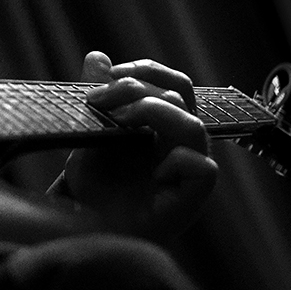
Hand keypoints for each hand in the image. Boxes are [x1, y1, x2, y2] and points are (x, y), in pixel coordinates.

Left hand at [62, 51, 216, 239]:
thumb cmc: (97, 188)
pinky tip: (151, 173)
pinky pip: (202, 168)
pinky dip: (174, 162)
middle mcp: (180, 141)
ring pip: (193, 125)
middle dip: (137, 87)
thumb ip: (97, 99)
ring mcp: (190, 168)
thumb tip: (96, 56)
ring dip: (153, 113)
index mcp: (162, 123)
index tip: (106, 73)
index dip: (144, 70)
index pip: (171, 82)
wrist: (91, 232)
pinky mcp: (194, 196)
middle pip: (181, 93)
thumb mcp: (89, 136)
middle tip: (98, 99)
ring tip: (121, 121)